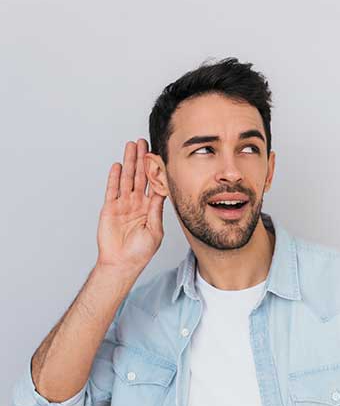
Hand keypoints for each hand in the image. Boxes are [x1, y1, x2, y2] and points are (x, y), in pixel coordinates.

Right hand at [95, 139, 165, 271]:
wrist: (122, 263)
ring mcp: (123, 204)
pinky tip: (119, 165)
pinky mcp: (110, 208)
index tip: (160, 155)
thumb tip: (163, 191)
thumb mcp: (155, 230)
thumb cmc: (140, 252)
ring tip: (131, 146)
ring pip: (127, 178)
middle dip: (142, 159)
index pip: (153, 184)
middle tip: (144, 142)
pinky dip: (115, 177)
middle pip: (140, 176)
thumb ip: (156, 210)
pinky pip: (112, 189)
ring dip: (129, 162)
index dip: (156, 170)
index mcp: (149, 208)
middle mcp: (136, 203)